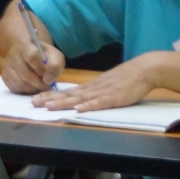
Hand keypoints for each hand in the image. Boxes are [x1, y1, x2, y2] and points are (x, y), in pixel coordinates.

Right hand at [0, 38, 65, 94]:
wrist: (32, 56)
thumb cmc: (45, 56)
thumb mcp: (55, 56)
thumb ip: (55, 66)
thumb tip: (48, 80)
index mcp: (26, 45)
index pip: (31, 56)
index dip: (41, 69)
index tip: (47, 75)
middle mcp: (13, 54)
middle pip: (25, 73)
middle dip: (39, 83)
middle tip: (47, 86)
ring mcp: (7, 66)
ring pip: (19, 83)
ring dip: (33, 88)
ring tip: (40, 87)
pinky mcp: (5, 76)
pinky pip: (14, 88)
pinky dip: (25, 91)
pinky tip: (32, 87)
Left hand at [32, 52, 160, 111]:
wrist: (146, 69)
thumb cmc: (130, 77)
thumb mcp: (110, 83)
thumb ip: (98, 91)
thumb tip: (85, 99)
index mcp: (93, 86)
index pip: (69, 91)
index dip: (53, 95)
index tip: (38, 98)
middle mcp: (95, 88)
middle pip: (70, 94)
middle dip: (51, 99)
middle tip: (33, 103)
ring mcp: (104, 92)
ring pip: (80, 98)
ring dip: (64, 102)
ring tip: (49, 106)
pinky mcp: (116, 97)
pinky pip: (100, 102)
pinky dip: (89, 106)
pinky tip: (79, 109)